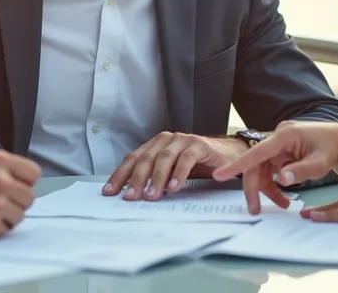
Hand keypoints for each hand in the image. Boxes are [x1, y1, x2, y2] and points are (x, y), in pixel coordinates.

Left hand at [102, 131, 248, 200]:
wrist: (228, 155)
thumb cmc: (196, 165)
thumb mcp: (171, 172)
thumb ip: (154, 178)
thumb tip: (131, 195)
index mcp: (155, 145)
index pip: (133, 159)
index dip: (120, 175)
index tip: (109, 192)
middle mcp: (166, 140)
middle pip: (146, 158)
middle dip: (136, 179)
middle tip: (130, 197)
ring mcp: (183, 140)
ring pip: (164, 158)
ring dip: (156, 178)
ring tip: (151, 196)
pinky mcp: (199, 145)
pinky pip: (186, 160)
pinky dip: (178, 174)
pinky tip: (173, 188)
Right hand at [212, 121, 337, 214]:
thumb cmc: (331, 148)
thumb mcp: (321, 162)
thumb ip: (302, 170)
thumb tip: (281, 179)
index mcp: (284, 135)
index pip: (256, 152)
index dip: (237, 165)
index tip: (219, 174)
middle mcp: (276, 138)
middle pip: (256, 164)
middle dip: (254, 188)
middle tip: (254, 210)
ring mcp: (277, 145)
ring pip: (261, 169)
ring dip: (267, 189)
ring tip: (282, 205)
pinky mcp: (280, 153)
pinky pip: (270, 170)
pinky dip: (275, 185)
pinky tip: (284, 199)